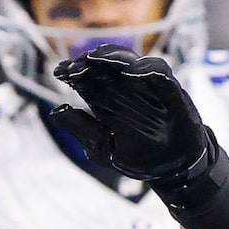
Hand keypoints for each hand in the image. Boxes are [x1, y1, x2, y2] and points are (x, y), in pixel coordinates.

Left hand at [47, 50, 228, 228]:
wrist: (172, 170)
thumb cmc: (138, 158)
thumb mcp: (103, 147)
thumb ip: (81, 128)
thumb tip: (56, 110)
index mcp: (106, 101)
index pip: (86, 79)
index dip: (72, 72)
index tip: (58, 71)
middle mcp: (125, 89)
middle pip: (104, 65)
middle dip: (88, 61)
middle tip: (75, 64)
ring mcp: (148, 87)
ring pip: (129, 62)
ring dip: (113, 58)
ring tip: (96, 58)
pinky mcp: (170, 90)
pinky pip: (160, 73)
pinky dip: (147, 69)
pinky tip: (131, 71)